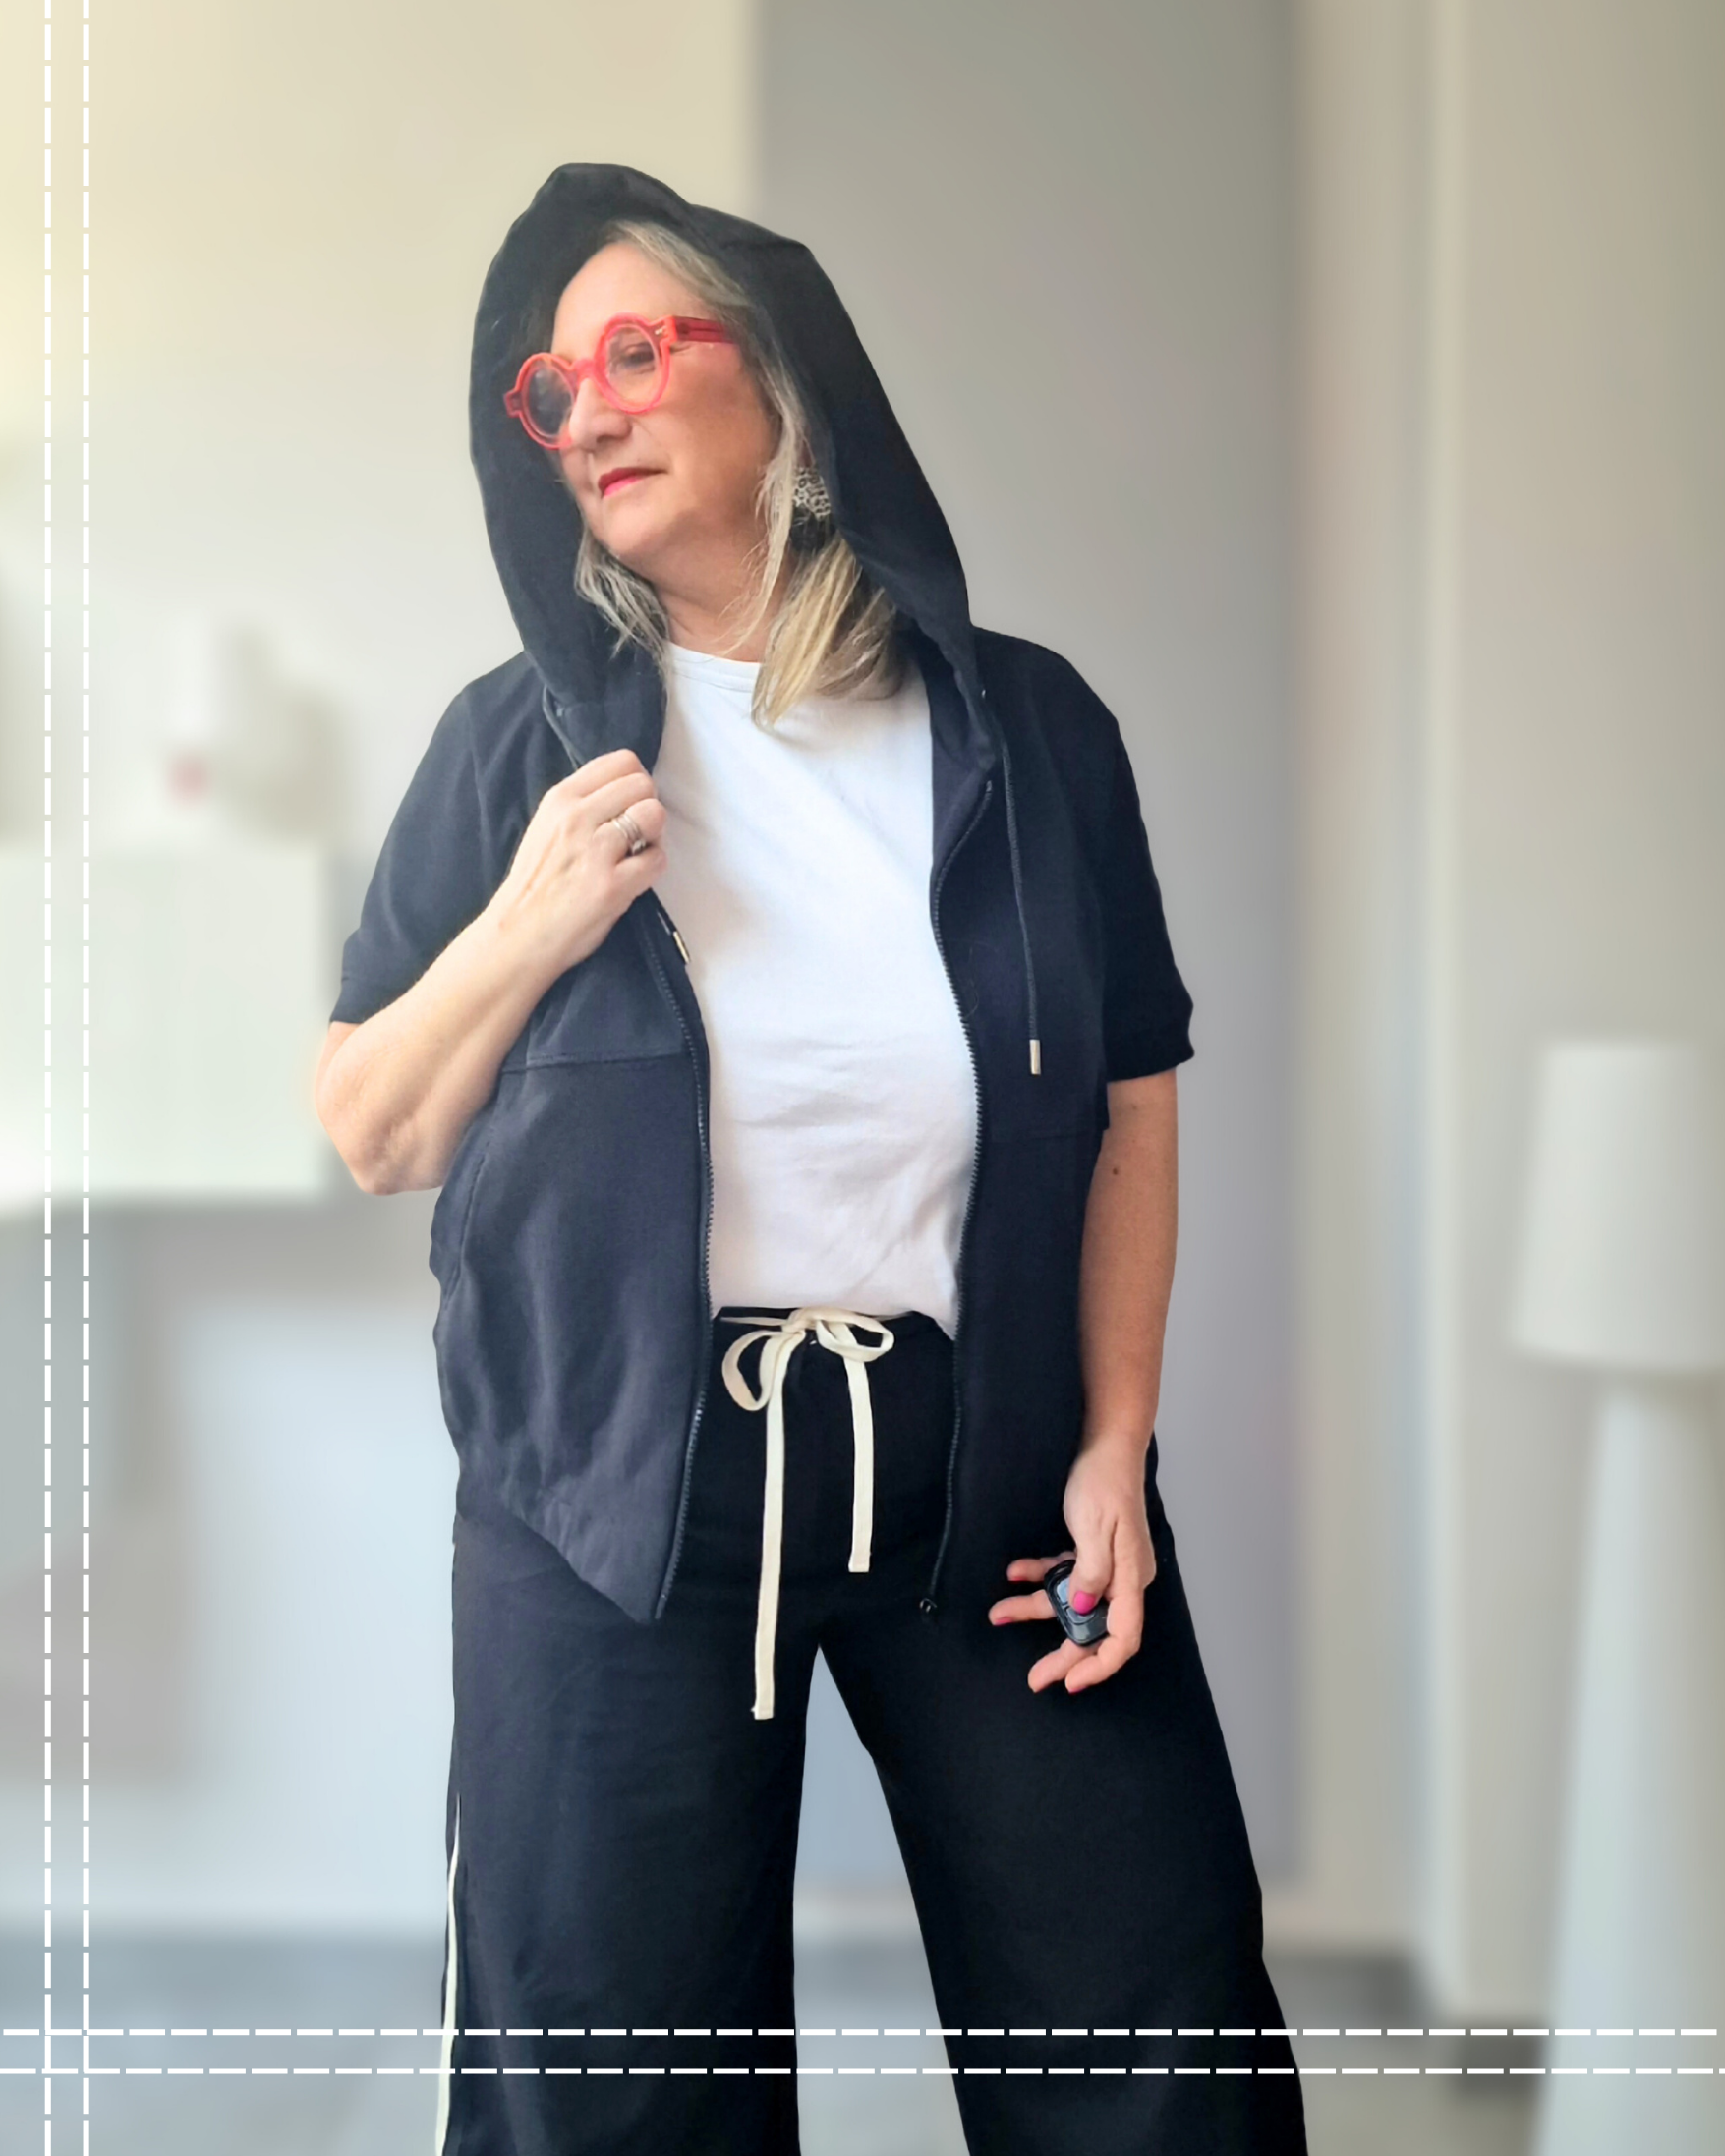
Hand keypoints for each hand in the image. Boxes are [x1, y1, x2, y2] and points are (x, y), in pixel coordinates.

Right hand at [488, 747, 667, 979]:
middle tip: (636, 834)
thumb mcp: (547, 826)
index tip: (629, 805)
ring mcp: (595, 851)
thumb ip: (582, 804)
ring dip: (654, 836)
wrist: (517, 935)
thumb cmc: (535, 884)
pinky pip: (658, 858)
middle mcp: (576, 817)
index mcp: (560, 799)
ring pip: (654, 815)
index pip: (622, 761)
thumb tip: (626, 789)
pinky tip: (632, 879)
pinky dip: (652, 868)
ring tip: (635, 854)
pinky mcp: (612, 885)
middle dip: (647, 808)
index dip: (636, 782)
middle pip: (644, 784)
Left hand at [985, 1441, 1156, 1694]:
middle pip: (1094, 1628)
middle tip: (1035, 1678)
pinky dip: (1039, 1575)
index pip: (1123, 1638)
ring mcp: (1106, 1564)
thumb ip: (1089, 1572)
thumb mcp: (1094, 1528)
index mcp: (1130, 1578)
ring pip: (1071, 1601)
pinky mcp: (1090, 1549)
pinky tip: (1013, 1572)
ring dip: (1036, 1607)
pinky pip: (1064, 1573)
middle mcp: (1122, 1578)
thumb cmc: (1104, 1482)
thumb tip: (1081, 1608)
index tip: (1070, 1683)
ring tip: (999, 1612)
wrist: (1104, 1443)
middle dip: (1064, 1653)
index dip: (1099, 1665)